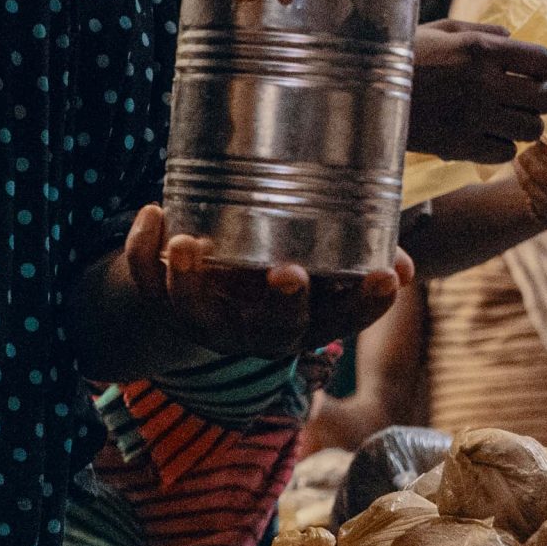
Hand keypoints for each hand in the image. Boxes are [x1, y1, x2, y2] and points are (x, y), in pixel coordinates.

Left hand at [118, 205, 410, 365]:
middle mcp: (255, 333)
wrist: (208, 292)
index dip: (364, 305)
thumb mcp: (323, 265)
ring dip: (189, 280)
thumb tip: (404, 265)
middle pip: (271, 330)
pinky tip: (153, 212)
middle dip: (281, 305)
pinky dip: (142, 252)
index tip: (385, 277)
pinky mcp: (165, 307)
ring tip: (189, 242)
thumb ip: (358, 256)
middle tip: (286, 273)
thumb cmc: (281, 266)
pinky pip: (146, 286)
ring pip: (195, 314)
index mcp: (302, 324)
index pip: (341, 322)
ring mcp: (207, 323)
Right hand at [407, 20, 546, 162]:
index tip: (535, 73)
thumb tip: (513, 36)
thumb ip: (480, 30)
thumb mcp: (438, 31)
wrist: (360, 91)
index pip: (545, 62)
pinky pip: (505, 154)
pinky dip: (501, 147)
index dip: (546, 69)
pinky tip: (485, 136)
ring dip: (522, 125)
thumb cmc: (399, 55)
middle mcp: (484, 84)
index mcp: (481, 49)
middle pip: (545, 100)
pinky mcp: (459, 146)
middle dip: (539, 99)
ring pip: (531, 130)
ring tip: (505, 120)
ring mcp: (473, 118)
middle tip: (523, 100)